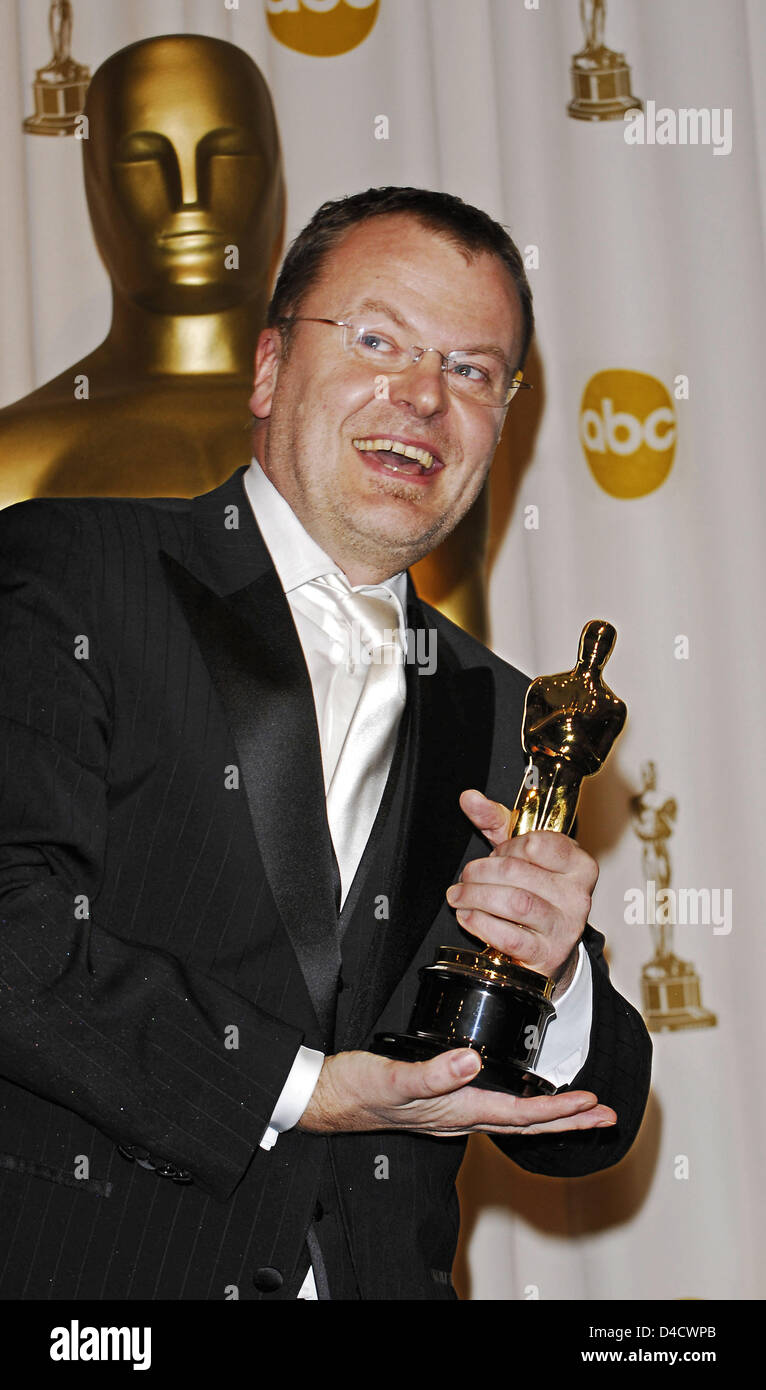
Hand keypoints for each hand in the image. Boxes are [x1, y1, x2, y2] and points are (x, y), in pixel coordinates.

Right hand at [297, 1048, 615, 1136]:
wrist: (328, 1097)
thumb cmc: (358, 1089)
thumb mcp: (394, 1076)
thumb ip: (433, 1071)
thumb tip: (471, 1061)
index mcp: (456, 1109)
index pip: (520, 1114)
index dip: (557, 1109)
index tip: (590, 1103)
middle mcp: (461, 1115)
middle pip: (527, 1123)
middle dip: (570, 1120)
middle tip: (607, 1114)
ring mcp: (453, 1112)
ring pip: (516, 1118)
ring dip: (552, 1115)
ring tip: (584, 1109)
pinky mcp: (444, 1101)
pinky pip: (496, 1109)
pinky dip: (524, 1106)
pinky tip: (527, 1098)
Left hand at [445, 789, 598, 995]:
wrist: (550, 947)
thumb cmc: (535, 892)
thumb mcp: (521, 853)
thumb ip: (496, 821)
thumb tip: (469, 798)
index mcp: (579, 864)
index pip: (538, 843)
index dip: (507, 847)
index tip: (496, 855)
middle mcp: (578, 895)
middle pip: (517, 873)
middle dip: (480, 872)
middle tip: (465, 877)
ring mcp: (565, 927)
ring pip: (514, 903)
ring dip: (475, 896)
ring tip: (459, 896)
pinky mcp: (547, 955)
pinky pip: (509, 936)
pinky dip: (480, 923)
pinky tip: (468, 916)